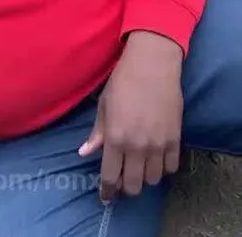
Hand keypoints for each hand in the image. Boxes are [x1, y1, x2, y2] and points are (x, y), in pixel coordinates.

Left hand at [79, 31, 183, 202]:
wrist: (153, 64)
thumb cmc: (123, 80)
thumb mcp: (104, 105)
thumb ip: (97, 133)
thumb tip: (85, 153)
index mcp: (115, 138)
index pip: (110, 177)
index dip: (107, 191)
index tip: (106, 197)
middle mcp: (137, 146)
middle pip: (133, 185)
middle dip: (126, 187)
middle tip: (124, 179)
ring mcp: (158, 144)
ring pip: (152, 180)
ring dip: (145, 177)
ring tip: (140, 166)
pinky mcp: (175, 139)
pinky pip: (171, 168)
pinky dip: (163, 168)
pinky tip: (157, 158)